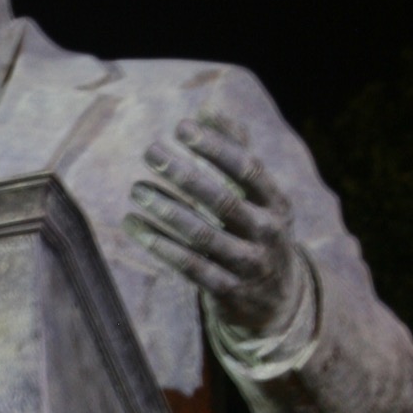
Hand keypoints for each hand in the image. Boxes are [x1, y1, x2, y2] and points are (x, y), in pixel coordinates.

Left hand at [125, 109, 303, 335]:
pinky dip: (159, 245)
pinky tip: (133, 224)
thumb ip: (237, 151)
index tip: (182, 126)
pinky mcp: (228, 291)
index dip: (216, 147)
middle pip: (223, 201)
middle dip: (184, 174)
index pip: (247, 169)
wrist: (279, 302)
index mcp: (277, 202)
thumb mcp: (260, 196)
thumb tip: (205, 109)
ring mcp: (249, 264)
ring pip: (202, 236)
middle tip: (150, 151)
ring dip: (166, 210)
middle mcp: (267, 233)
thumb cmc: (258, 232)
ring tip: (136, 189)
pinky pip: (189, 266)